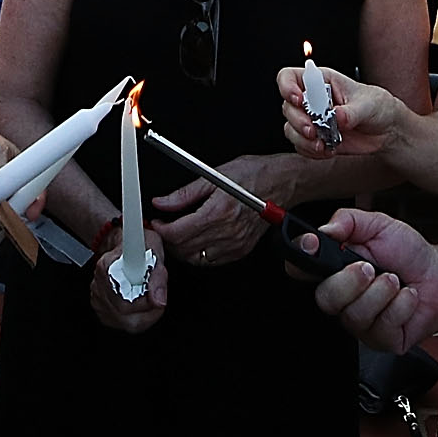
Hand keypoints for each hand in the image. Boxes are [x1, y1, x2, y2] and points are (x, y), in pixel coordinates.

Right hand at [87, 245, 169, 332]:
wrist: (127, 244)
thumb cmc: (141, 246)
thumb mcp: (155, 253)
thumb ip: (158, 278)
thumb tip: (159, 300)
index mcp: (107, 267)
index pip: (124, 301)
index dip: (145, 304)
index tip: (157, 296)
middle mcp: (98, 284)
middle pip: (123, 316)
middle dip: (146, 312)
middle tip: (156, 298)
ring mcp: (97, 297)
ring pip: (123, 322)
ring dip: (142, 315)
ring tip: (149, 298)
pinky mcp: (100, 307)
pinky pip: (119, 322)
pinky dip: (134, 317)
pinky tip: (139, 304)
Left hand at [147, 168, 268, 269]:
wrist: (282, 183)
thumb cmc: (253, 174)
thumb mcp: (213, 175)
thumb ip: (184, 193)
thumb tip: (162, 203)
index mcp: (217, 212)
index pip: (177, 233)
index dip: (160, 230)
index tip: (155, 223)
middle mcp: (227, 232)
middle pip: (184, 249)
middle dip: (168, 240)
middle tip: (164, 227)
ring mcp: (235, 244)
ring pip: (196, 259)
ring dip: (182, 249)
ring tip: (178, 234)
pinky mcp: (241, 250)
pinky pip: (212, 261)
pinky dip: (199, 254)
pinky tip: (197, 240)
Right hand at [277, 63, 398, 157]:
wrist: (386, 130)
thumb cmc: (376, 106)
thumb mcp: (368, 105)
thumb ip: (351, 111)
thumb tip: (337, 116)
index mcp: (321, 81)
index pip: (290, 77)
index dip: (287, 87)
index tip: (298, 100)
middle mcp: (312, 99)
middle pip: (288, 107)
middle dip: (298, 121)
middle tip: (314, 130)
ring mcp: (312, 120)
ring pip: (290, 128)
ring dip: (303, 139)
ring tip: (322, 144)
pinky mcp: (316, 138)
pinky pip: (301, 146)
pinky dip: (311, 151)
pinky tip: (329, 150)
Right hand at [307, 207, 437, 352]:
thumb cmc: (407, 253)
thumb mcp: (379, 225)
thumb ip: (349, 220)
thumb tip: (324, 228)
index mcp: (333, 268)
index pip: (300, 268)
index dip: (300, 257)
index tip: (313, 243)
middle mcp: (341, 298)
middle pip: (324, 298)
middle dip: (349, 282)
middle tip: (371, 267)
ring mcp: (359, 322)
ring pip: (354, 315)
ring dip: (381, 293)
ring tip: (396, 280)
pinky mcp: (379, 339)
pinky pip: (381, 327)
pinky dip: (400, 306)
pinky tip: (408, 297)